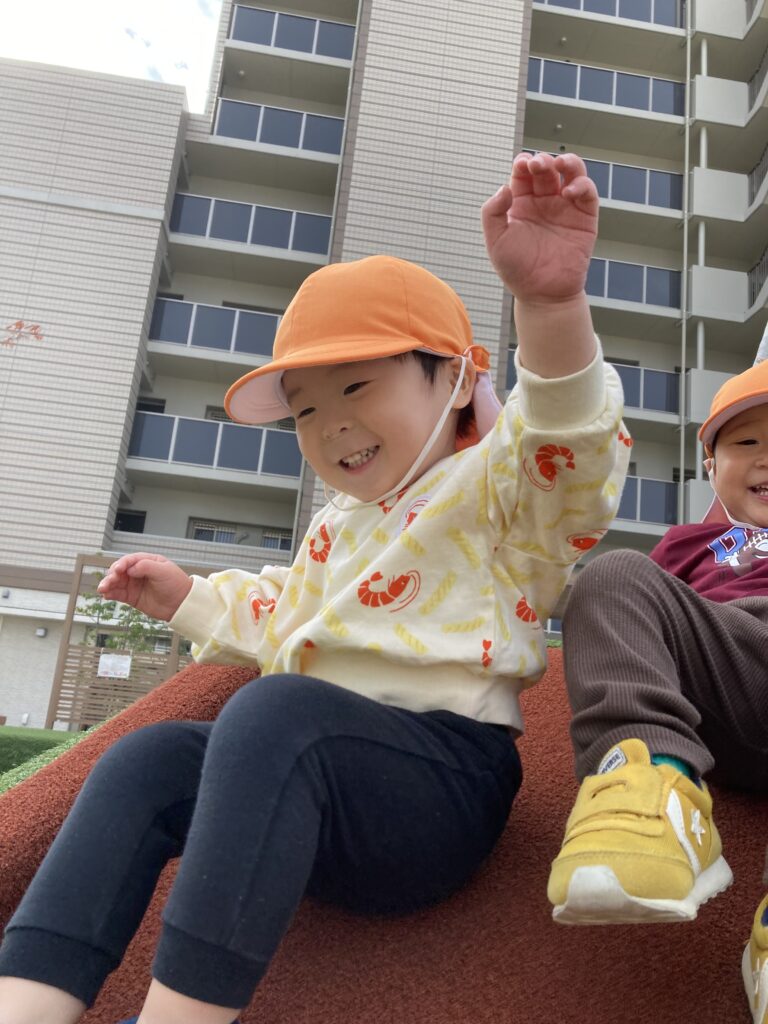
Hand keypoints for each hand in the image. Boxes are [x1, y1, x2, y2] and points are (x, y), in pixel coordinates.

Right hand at [97, 553, 192, 621]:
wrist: (181, 604)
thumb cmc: (176, 584)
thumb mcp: (164, 571)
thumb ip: (147, 567)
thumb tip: (130, 568)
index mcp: (147, 561)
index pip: (130, 560)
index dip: (122, 564)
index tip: (118, 570)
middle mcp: (138, 572)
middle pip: (119, 570)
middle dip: (112, 574)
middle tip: (110, 580)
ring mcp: (134, 584)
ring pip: (116, 582)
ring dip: (107, 584)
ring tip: (103, 589)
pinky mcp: (131, 597)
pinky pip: (117, 594)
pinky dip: (110, 593)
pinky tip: (105, 595)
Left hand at [482, 152, 597, 303]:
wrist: (543, 294)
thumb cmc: (516, 270)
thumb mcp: (495, 241)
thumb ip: (492, 212)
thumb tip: (504, 187)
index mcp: (521, 204)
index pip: (523, 173)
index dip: (523, 163)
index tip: (521, 165)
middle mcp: (544, 202)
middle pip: (546, 169)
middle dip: (542, 161)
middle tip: (537, 165)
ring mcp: (565, 207)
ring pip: (571, 173)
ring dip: (568, 162)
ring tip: (560, 164)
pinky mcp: (585, 218)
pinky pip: (587, 193)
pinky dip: (582, 185)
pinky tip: (569, 192)